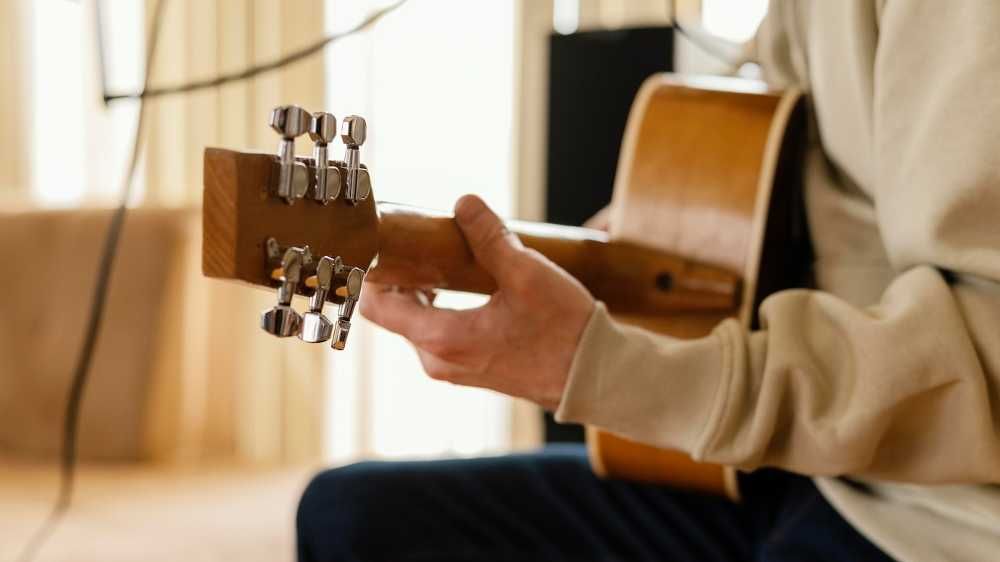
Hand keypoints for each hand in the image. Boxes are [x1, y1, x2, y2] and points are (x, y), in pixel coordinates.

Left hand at [360, 195, 595, 409]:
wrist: (593, 377)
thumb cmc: (563, 331)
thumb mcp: (527, 275)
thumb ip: (491, 238)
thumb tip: (464, 204)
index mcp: (442, 338)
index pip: (376, 306)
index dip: (371, 272)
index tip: (383, 243)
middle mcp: (438, 359)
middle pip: (394, 311)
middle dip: (400, 275)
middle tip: (416, 240)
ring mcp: (453, 367)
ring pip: (416, 322)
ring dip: (421, 289)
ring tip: (439, 257)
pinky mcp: (470, 368)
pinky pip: (436, 332)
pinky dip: (437, 306)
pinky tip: (456, 282)